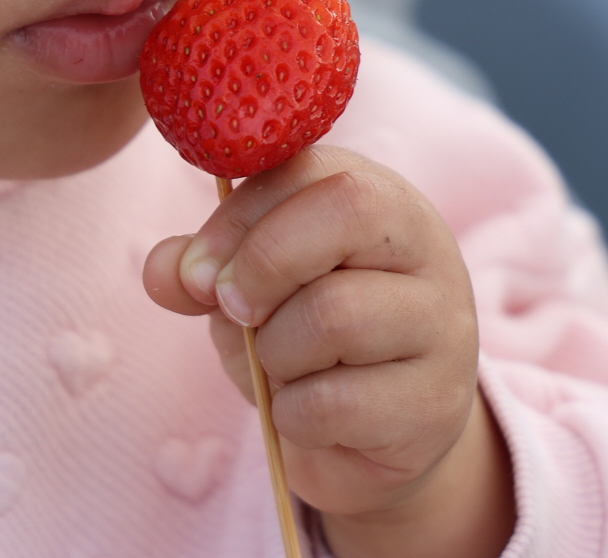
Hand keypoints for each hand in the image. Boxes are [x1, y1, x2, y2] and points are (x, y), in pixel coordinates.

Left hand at [142, 146, 514, 557]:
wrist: (374, 439)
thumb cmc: (310, 344)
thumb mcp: (250, 292)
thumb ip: (205, 270)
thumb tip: (163, 269)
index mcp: (378, 198)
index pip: (309, 168)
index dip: (238, 216)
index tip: (195, 270)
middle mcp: (425, 246)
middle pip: (346, 211)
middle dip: (262, 264)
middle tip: (232, 310)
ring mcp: (443, 323)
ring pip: (334, 314)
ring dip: (275, 353)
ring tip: (281, 368)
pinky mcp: (436, 402)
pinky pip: (334, 401)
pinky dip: (293, 413)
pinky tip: (308, 414)